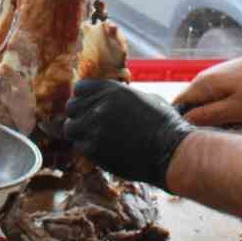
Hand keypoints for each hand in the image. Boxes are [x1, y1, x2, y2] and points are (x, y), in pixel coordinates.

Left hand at [64, 79, 193, 188]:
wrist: (170, 151)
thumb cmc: (165, 124)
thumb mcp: (145, 98)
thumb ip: (123, 96)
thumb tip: (116, 97)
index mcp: (111, 90)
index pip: (80, 88)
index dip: (83, 97)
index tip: (88, 105)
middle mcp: (99, 106)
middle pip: (71, 107)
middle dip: (78, 115)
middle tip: (88, 123)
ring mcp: (94, 128)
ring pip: (71, 128)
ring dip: (80, 132)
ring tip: (92, 138)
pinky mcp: (94, 150)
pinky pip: (79, 146)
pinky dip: (87, 148)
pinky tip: (100, 150)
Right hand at [172, 50, 241, 127]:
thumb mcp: (236, 108)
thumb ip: (209, 116)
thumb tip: (186, 121)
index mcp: (202, 85)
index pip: (179, 107)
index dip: (186, 123)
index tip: (204, 135)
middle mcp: (205, 80)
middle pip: (199, 109)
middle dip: (217, 124)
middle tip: (239, 130)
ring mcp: (217, 80)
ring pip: (216, 107)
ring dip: (232, 119)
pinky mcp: (229, 81)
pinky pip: (227, 101)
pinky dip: (239, 111)